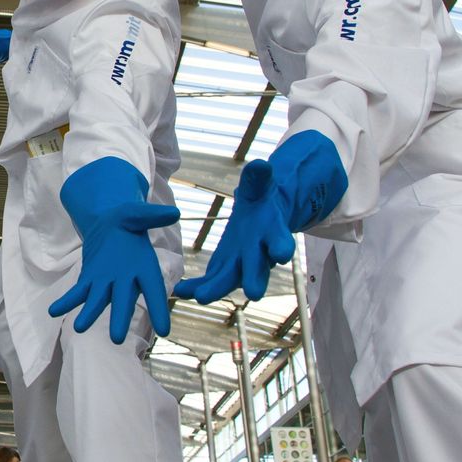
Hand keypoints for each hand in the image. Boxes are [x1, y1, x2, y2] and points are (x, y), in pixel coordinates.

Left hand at [48, 156, 178, 343]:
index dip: (159, 309)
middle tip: (116, 339)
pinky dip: (67, 301)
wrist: (109, 223)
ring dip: (90, 314)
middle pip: (124, 301)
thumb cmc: (127, 219)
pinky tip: (53, 310)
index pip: (154, 290)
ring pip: (99, 301)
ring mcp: (107, 283)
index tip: (165, 331)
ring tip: (78, 327)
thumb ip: (151, 216)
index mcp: (144, 266)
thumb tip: (174, 212)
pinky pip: (78, 293)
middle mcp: (127, 280)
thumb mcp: (137, 213)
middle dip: (119, 318)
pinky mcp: (90, 280)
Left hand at [174, 130, 346, 304]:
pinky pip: (210, 281)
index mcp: (272, 234)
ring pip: (231, 280)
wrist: (261, 217)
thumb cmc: (261, 200)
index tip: (281, 254)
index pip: (279, 241)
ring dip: (217, 288)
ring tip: (200, 296)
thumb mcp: (260, 186)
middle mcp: (260, 256)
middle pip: (257, 268)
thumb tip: (261, 165)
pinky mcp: (224, 270)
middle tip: (253, 292)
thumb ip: (258, 178)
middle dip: (254, 279)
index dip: (280, 246)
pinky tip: (181, 290)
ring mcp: (241, 267)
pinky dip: (197, 287)